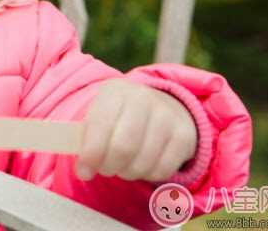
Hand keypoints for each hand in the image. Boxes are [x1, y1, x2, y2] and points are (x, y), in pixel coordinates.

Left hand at [75, 78, 196, 182]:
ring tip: (122, 166)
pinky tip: (142, 165)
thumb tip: (83, 169)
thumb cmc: (119, 116)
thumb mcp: (99, 115)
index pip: (100, 125)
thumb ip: (85, 138)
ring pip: (143, 162)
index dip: (91, 153)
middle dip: (109, 166)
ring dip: (127, 173)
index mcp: (114, 92)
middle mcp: (143, 99)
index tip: (84, 172)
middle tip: (105, 170)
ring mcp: (167, 116)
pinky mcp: (184, 136)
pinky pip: (162, 170)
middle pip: (123, 147)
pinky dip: (148, 175)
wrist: (160, 104)